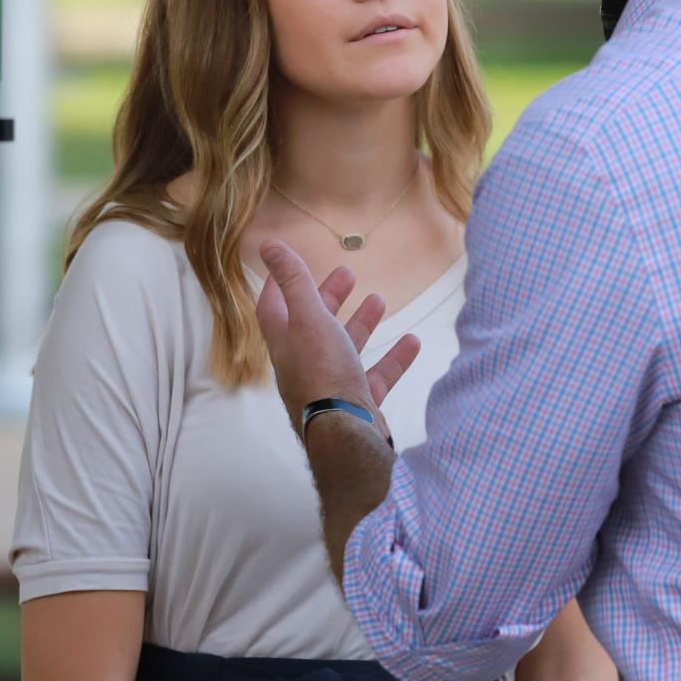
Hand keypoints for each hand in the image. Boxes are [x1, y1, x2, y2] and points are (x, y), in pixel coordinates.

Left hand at [255, 240, 419, 436]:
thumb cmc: (323, 374)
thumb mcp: (308, 318)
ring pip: (346, 348)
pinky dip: (394, 358)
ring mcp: (332, 386)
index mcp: (286, 344)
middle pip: (313, 325)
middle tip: (347, 273)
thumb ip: (293, 281)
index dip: (278, 284)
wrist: (347, 435)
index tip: (287, 263)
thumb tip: (268, 245)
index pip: (273, 308)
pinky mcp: (359, 404)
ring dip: (362, 323)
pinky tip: (412, 342)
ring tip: (379, 299)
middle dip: (329, 297)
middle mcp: (305, 365)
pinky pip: (377, 376)